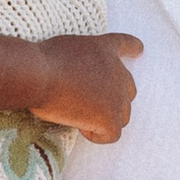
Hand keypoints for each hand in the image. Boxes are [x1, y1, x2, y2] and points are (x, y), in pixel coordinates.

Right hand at [16, 31, 142, 142]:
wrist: (40, 75)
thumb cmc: (43, 61)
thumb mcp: (66, 48)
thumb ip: (80, 60)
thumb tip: (75, 78)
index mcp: (104, 48)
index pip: (125, 44)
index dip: (133, 48)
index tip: (139, 51)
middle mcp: (117, 71)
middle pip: (129, 90)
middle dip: (113, 99)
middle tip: (88, 104)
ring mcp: (116, 96)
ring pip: (122, 116)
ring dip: (105, 119)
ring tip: (80, 117)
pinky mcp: (110, 118)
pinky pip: (111, 134)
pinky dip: (96, 135)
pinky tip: (79, 128)